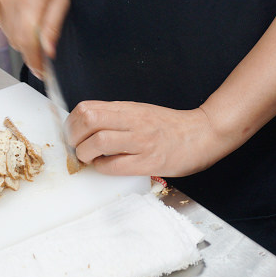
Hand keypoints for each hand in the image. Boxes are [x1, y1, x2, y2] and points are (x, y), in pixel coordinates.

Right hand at [0, 0, 68, 77]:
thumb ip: (53, 25)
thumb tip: (49, 51)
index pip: (30, 40)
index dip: (35, 60)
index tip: (42, 72)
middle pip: (18, 41)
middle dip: (31, 52)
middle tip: (43, 56)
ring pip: (9, 35)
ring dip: (22, 37)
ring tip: (33, 17)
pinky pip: (1, 24)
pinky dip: (11, 25)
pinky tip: (20, 8)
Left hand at [66, 101, 232, 177]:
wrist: (203, 134)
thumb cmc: (171, 126)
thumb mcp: (141, 111)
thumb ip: (116, 116)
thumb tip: (86, 126)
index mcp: (128, 108)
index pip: (87, 108)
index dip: (72, 123)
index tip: (73, 134)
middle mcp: (133, 121)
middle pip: (88, 120)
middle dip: (74, 137)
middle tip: (78, 147)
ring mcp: (141, 141)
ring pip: (99, 142)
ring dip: (86, 154)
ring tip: (91, 158)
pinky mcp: (150, 161)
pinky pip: (115, 166)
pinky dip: (103, 168)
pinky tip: (107, 167)